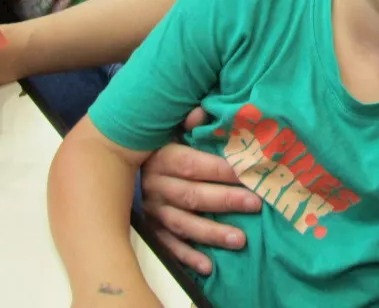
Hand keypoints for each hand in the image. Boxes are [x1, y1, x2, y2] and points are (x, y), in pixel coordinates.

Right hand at [140, 108, 261, 274]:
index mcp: (162, 157)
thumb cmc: (165, 141)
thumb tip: (203, 112)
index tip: (249, 172)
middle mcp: (155, 185)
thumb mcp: (173, 126)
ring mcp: (153, 210)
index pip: (193, 165)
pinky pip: (168, 246)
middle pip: (191, 195)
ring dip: (212, 233)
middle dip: (225, 200)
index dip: (221, 170)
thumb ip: (189, 120)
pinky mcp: (151, 229)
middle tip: (256, 203)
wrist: (122, 160)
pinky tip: (207, 266)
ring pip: (182, 224)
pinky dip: (187, 257)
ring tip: (241, 239)